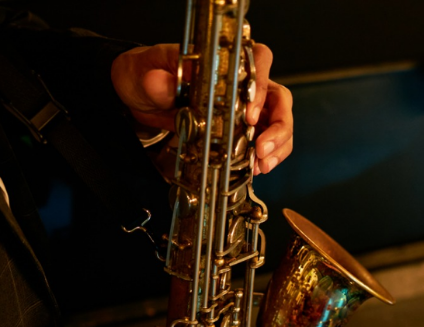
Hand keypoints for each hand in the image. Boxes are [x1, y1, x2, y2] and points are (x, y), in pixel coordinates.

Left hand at [110, 43, 292, 174]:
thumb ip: (156, 80)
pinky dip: (270, 156)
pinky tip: (258, 168)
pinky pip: (270, 141)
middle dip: (278, 125)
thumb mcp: (145, 74)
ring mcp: (248, 107)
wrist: (142, 97)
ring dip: (279, 145)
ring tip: (262, 164)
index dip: (261, 88)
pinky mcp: (245, 129)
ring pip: (280, 121)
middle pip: (279, 97)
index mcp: (225, 61)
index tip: (250, 114)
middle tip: (261, 147)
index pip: (260, 62)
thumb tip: (162, 82)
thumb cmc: (149, 75)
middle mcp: (244, 82)